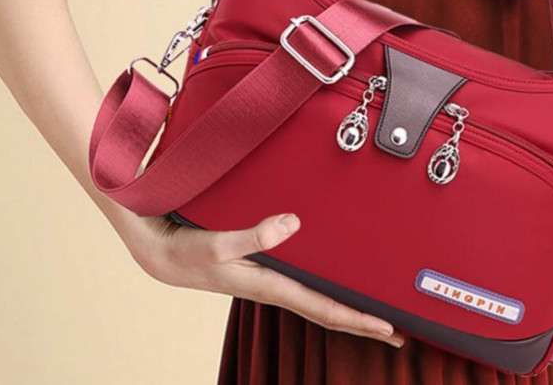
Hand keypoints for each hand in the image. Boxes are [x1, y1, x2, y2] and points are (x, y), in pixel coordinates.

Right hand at [114, 210, 404, 346]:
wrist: (156, 249)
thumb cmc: (184, 251)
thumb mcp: (217, 245)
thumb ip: (254, 237)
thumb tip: (294, 224)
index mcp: (270, 285)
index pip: (323, 309)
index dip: (358, 320)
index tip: (389, 328)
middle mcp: (274, 285)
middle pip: (326, 310)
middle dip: (361, 321)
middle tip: (396, 329)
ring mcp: (268, 276)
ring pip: (315, 297)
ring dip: (344, 305)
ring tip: (371, 308)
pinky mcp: (260, 264)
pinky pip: (301, 279)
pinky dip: (322, 285)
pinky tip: (327, 277)